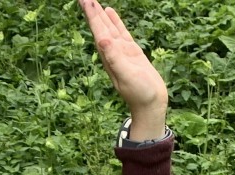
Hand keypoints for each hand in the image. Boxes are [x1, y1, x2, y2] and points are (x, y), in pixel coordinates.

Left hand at [79, 0, 167, 140]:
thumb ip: (115, 58)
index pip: (97, 31)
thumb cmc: (140, 93)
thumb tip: (102, 40)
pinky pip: (120, 31)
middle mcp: (112, 52)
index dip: (91, 15)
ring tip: (91, 0)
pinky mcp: (131, 52)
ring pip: (108, 27)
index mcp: (108, 56)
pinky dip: (114, 21)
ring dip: (99, 14)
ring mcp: (121, 51)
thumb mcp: (127, 75)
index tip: (84, 0)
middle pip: (99, 26)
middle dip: (91, 11)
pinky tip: (109, 12)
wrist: (151, 104)